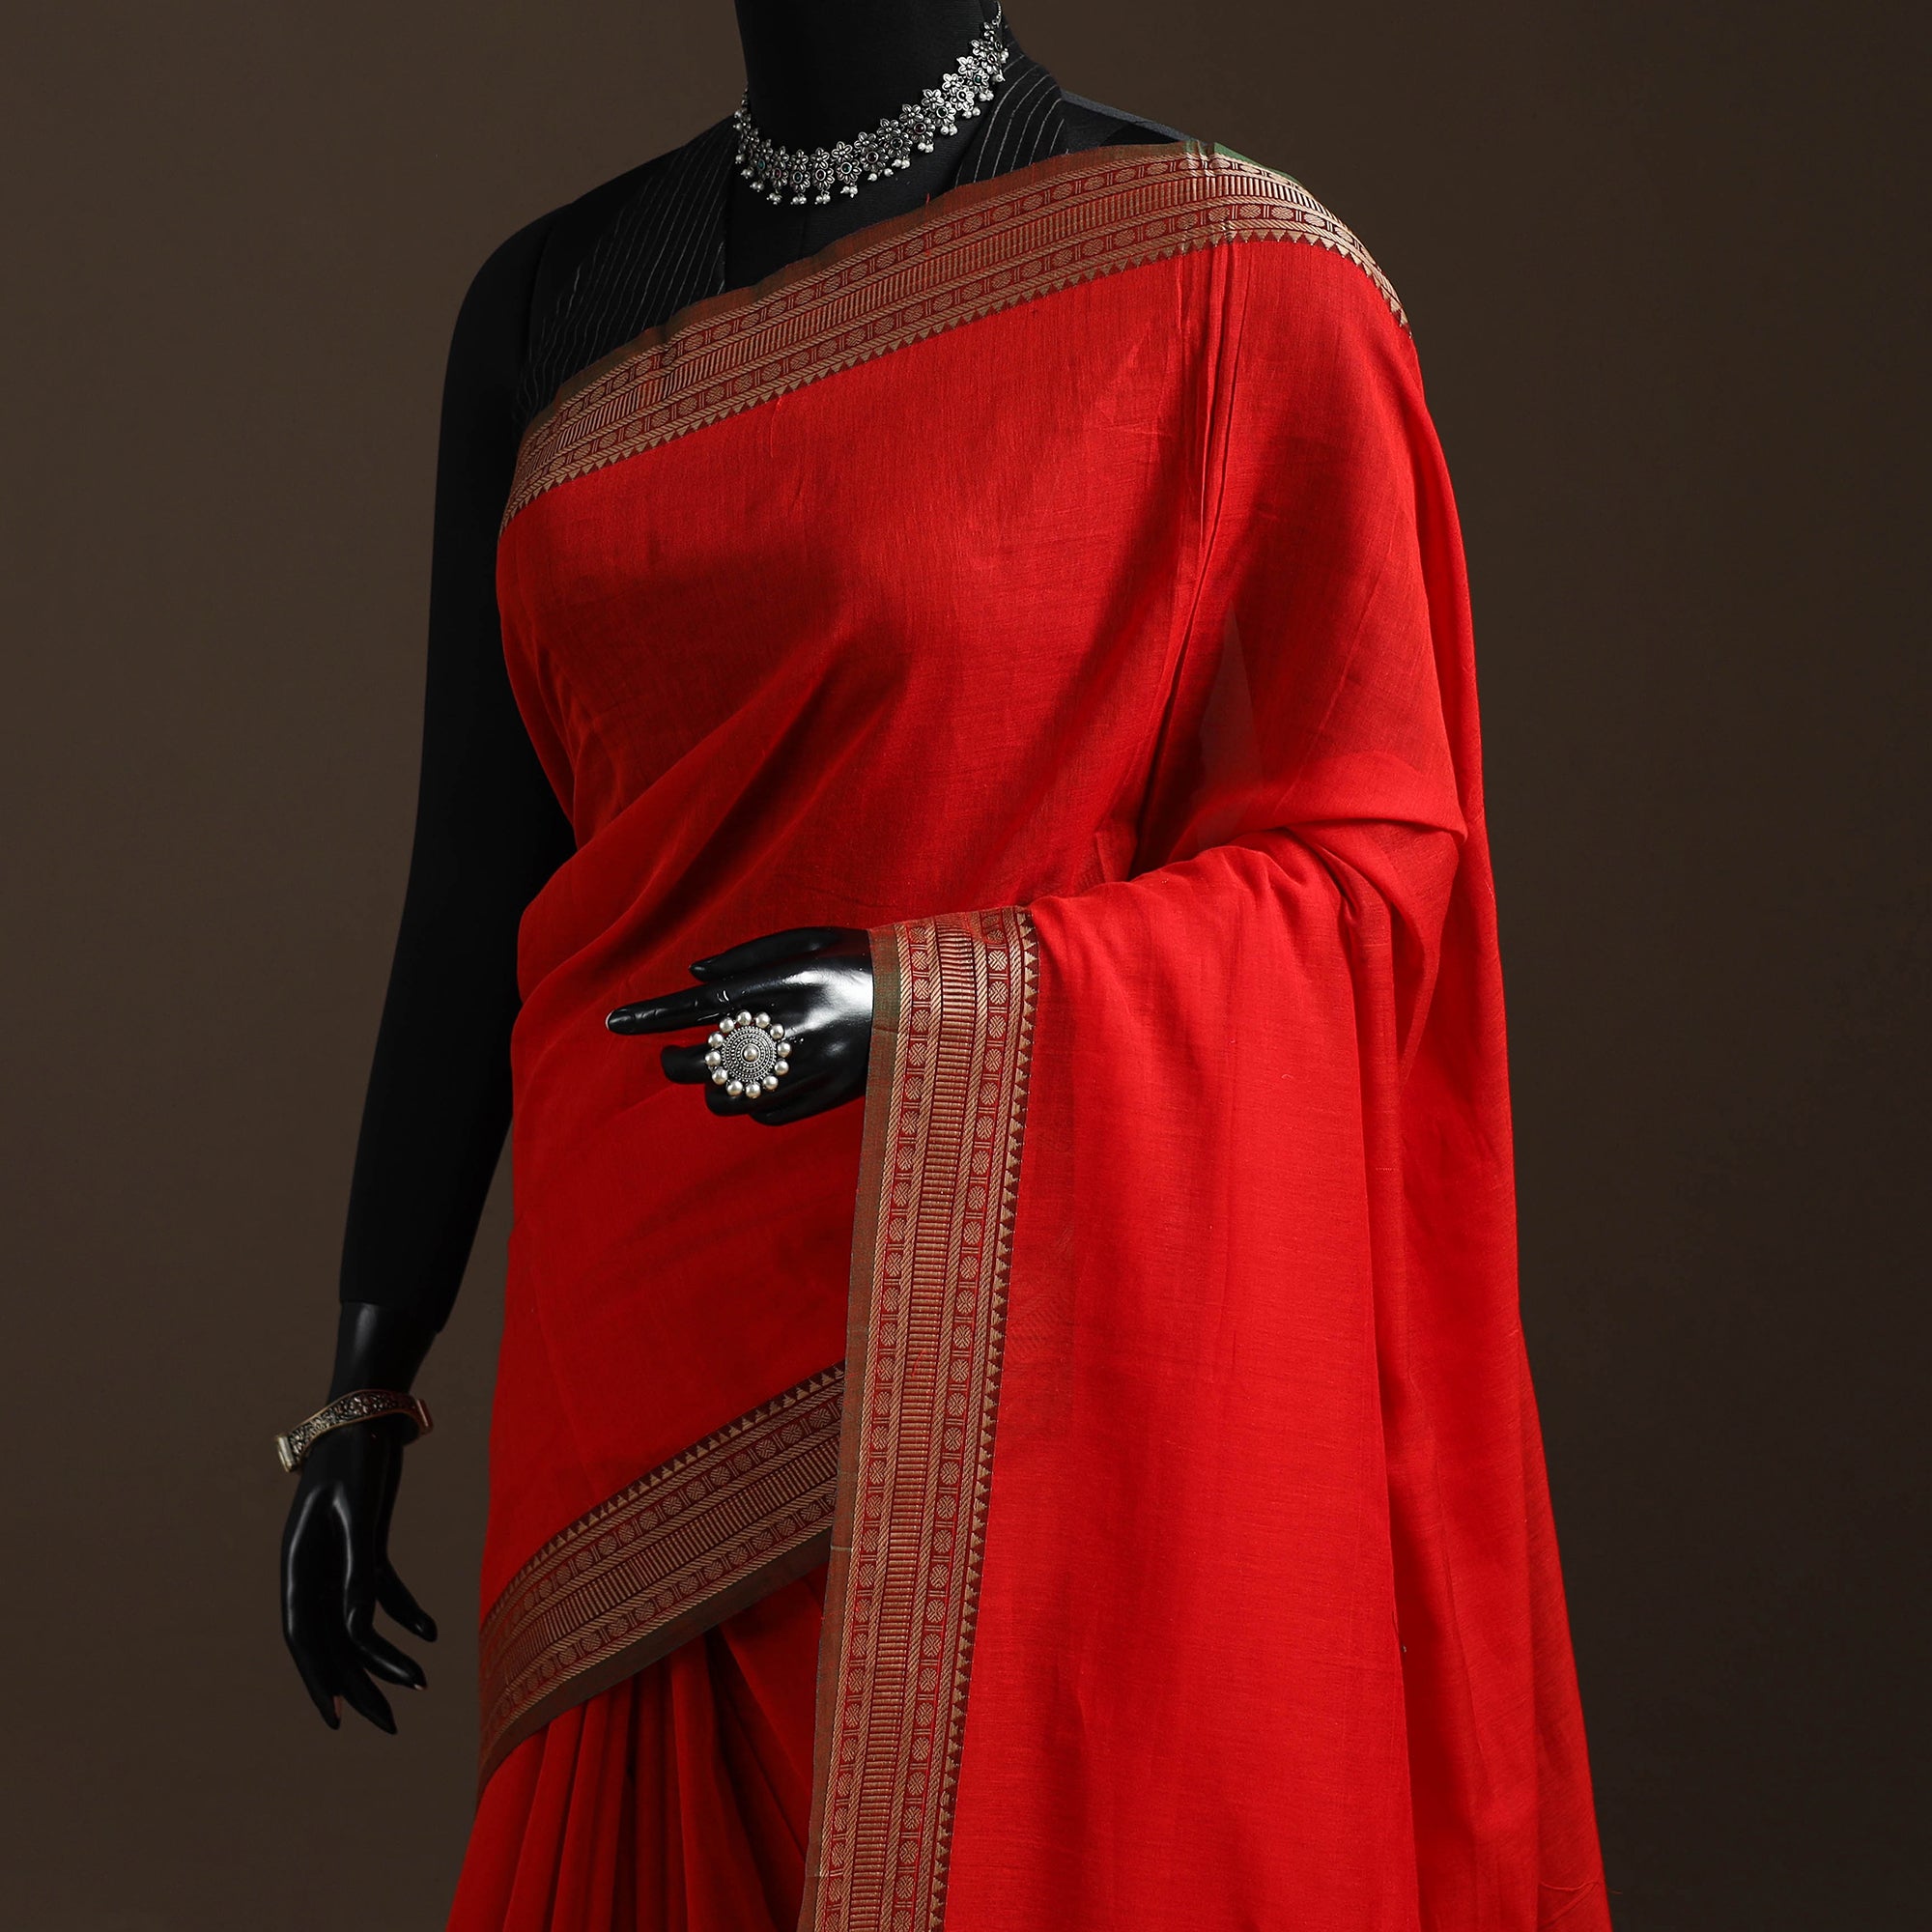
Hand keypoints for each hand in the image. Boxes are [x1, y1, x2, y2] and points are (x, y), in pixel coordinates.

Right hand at [280, 1417, 435, 1731]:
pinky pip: (380, 1591)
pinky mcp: (364, 1545)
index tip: (338, 1720)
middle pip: (332, 1638)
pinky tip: (431, 1632)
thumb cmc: (357, 1456)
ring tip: (419, 1685)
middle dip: (359, 1683)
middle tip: (389, 1725)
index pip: (304, 1635)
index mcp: (298, 1562)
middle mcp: (312, 1567)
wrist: (368, 1409)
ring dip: (385, 1653)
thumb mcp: (359, 1516)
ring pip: (357, 1621)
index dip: (318, 1679)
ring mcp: (337, 1557)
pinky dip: (404, 1612)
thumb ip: (357, 1574)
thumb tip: (360, 1633)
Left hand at [606, 925, 872, 1125]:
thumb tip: (692, 974)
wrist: (932, 1003)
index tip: (615, 1022)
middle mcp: (795, 1028)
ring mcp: (811, 1068)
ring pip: (731, 1100)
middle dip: (675, 1063)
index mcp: (787, 983)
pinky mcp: (827, 1097)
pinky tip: (759, 1086)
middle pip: (708, 1062)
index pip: (702, 1004)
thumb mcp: (812, 940)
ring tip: (716, 1073)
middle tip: (671, 1055)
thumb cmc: (864, 960)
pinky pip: (766, 1115)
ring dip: (711, 1090)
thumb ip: (749, 956)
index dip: (654, 1015)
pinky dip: (751, 1105)